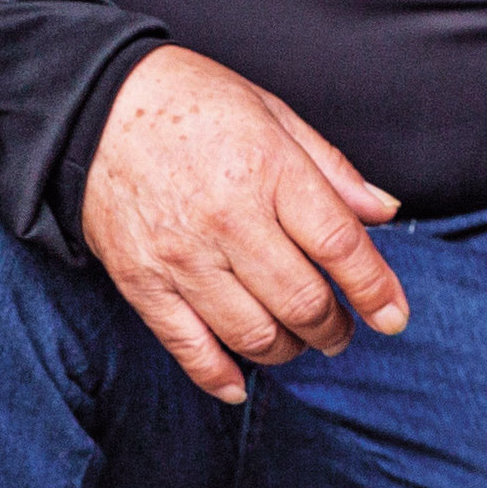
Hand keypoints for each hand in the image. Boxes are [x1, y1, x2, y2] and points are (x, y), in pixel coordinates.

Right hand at [81, 45, 407, 399]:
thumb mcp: (271, 113)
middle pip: (302, 301)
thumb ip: (331, 169)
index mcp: (269, 169)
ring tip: (297, 341)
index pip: (339, 246)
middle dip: (335, 328)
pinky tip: (241, 384)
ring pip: (254, 334)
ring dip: (289, 350)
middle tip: (341, 330)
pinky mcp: (142, 283)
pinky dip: (221, 376)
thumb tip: (385, 212)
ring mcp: (182, 257)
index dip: (375, 289)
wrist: (92, 108)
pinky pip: (189, 348)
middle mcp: (228, 219)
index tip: (394, 316)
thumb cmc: (191, 103)